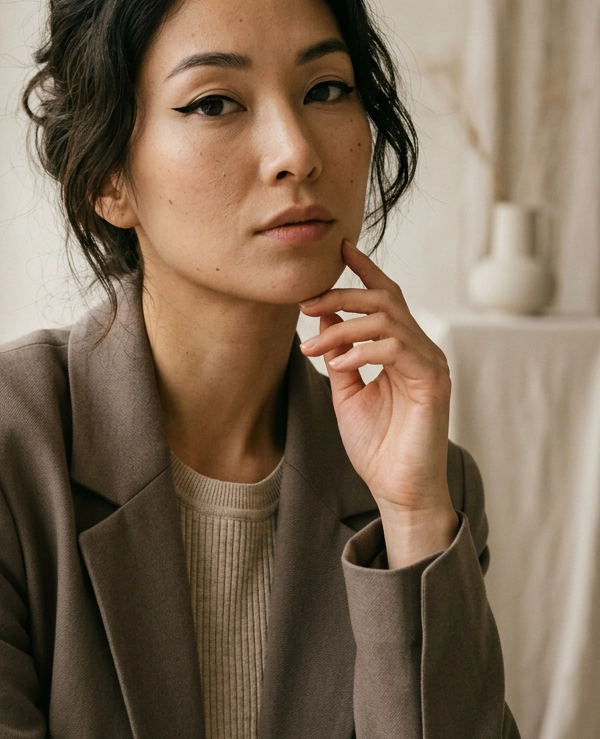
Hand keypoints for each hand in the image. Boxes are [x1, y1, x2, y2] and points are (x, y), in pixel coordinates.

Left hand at [299, 241, 456, 568]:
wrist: (397, 489)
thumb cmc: (376, 446)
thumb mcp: (346, 390)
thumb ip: (339, 351)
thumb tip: (324, 312)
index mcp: (403, 348)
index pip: (387, 296)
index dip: (365, 269)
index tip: (339, 249)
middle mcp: (421, 349)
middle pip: (386, 298)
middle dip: (343, 293)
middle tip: (305, 303)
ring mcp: (430, 363)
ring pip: (387, 319)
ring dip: (343, 328)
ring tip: (314, 347)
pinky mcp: (432, 381)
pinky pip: (396, 348)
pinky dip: (362, 351)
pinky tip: (338, 363)